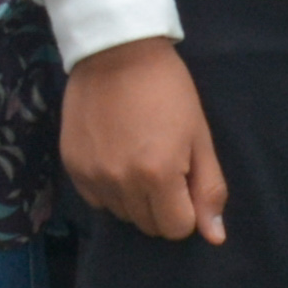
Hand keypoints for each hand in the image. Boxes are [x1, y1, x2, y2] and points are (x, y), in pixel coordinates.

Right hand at [62, 38, 229, 244]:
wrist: (117, 51)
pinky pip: (96, 199)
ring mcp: (93, 176)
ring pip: (121, 214)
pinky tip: (115, 155)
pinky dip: (109, 187)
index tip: (184, 179)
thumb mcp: (199, 136)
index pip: (176, 228)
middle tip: (162, 165)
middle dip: (162, 205)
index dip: (186, 208)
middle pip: (148, 225)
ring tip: (137, 157)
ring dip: (134, 198)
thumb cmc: (168, 90)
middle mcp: (122, 182)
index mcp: (158, 175)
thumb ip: (208, 189)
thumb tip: (214, 237)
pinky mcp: (72, 166)